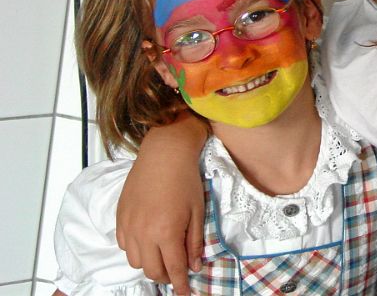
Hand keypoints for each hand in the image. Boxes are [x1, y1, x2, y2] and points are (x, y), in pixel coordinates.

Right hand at [116, 112, 206, 295]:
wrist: (164, 154)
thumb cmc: (185, 179)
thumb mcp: (197, 212)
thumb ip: (194, 242)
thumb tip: (195, 265)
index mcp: (166, 232)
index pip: (174, 269)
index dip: (180, 284)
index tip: (184, 293)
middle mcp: (144, 233)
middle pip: (152, 270)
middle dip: (166, 276)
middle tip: (177, 273)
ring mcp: (129, 225)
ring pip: (136, 261)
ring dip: (150, 264)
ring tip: (163, 257)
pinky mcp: (120, 217)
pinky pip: (124, 245)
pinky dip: (136, 250)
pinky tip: (148, 242)